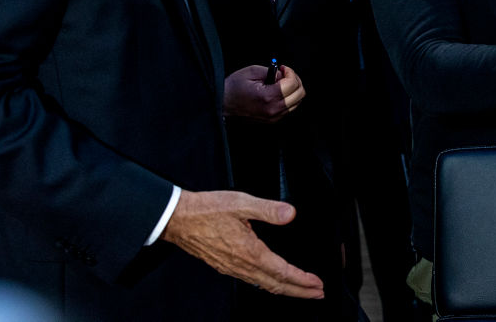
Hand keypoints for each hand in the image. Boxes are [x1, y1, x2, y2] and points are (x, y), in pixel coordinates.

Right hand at [162, 190, 323, 297]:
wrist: (177, 219)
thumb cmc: (205, 210)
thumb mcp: (241, 203)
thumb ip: (268, 209)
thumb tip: (290, 214)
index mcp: (249, 252)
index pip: (282, 272)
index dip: (302, 280)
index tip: (317, 283)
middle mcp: (240, 265)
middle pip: (275, 285)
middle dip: (299, 291)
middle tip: (317, 293)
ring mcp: (231, 267)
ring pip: (263, 285)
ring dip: (285, 289)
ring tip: (300, 289)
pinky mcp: (224, 265)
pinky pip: (251, 280)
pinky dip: (267, 284)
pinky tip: (271, 280)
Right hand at [223, 64, 304, 122]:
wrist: (222, 104)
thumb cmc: (234, 87)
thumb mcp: (252, 71)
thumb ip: (272, 71)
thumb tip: (284, 75)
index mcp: (268, 97)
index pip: (293, 84)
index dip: (290, 72)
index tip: (282, 68)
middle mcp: (273, 109)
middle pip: (300, 94)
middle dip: (295, 80)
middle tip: (284, 74)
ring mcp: (273, 117)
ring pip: (297, 101)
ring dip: (292, 89)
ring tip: (279, 82)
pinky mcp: (272, 120)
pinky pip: (290, 107)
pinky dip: (288, 97)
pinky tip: (276, 91)